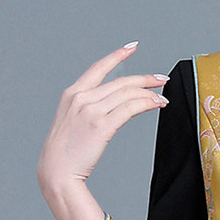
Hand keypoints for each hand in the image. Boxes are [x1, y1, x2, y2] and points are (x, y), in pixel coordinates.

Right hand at [36, 41, 169, 207]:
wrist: (56, 172)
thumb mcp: (71, 122)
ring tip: (162, 96)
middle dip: (144, 78)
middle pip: (120, 82)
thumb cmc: (64, 153)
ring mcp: (91, 111)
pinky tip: (157, 104)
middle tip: (161, 79)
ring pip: (127, 94)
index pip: (98, 68)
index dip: (117, 56)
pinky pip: (130, 109)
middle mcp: (81, 98)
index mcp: (72, 94)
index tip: (132, 48)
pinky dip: (147, 103)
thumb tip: (115, 106)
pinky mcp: (101, 126)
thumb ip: (89, 109)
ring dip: (149, 93)